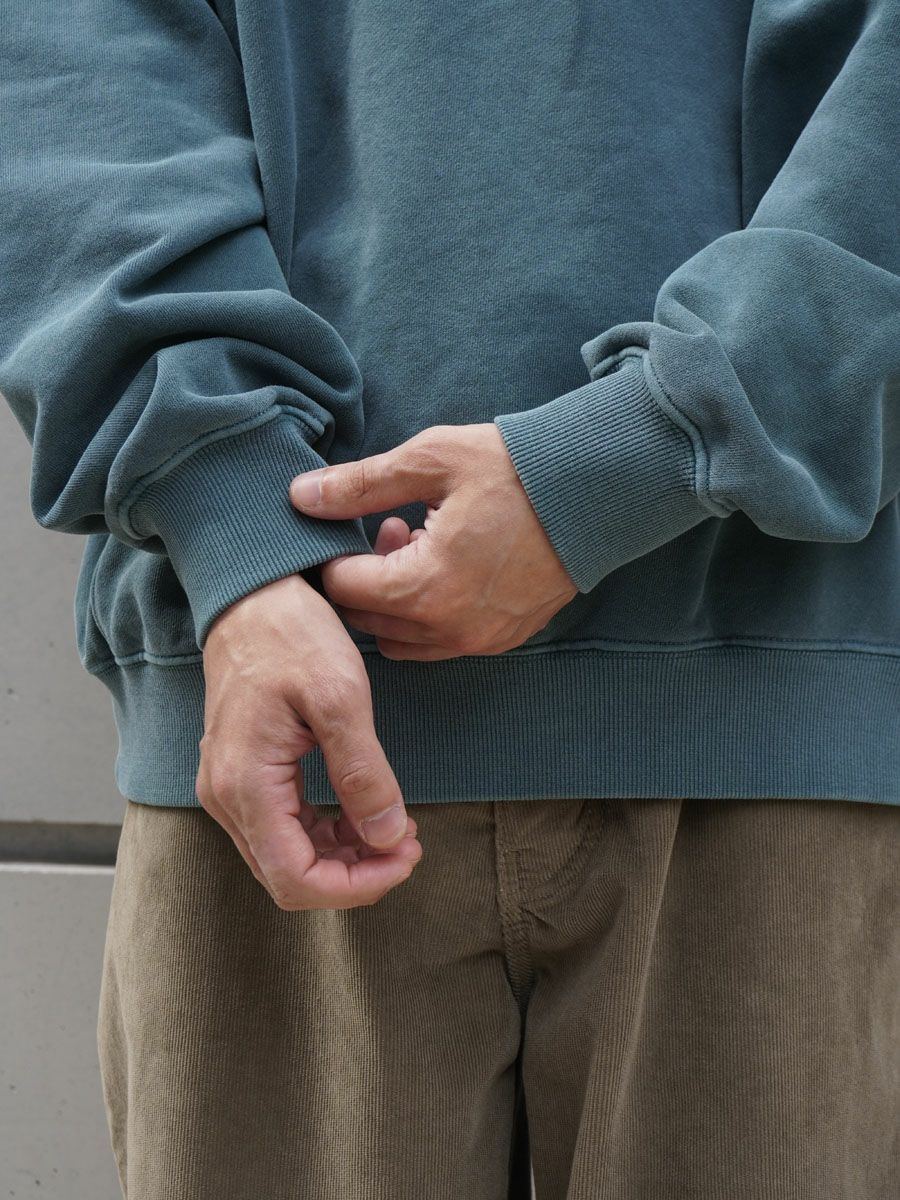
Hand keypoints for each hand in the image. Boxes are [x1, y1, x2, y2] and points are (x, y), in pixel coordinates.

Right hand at [196, 573, 421, 908]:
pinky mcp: (241, 775)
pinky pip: (282, 828)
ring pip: (287, 858)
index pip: (296, 879)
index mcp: (245, 784)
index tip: (405, 856)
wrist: (252, 594)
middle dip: (356, 874)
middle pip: (290, 878)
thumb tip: (389, 837)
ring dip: (344, 857)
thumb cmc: (291, 634)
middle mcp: (226, 798)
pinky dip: (326, 834)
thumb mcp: (340, 697)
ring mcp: (228, 788)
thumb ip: (363, 774)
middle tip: (409, 843)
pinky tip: (362, 814)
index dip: (357, 886)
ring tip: (395, 829)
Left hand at [288, 423, 578, 659]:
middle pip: (367, 621)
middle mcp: (448, 627)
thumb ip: (359, 485)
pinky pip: (441, 644)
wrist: (596, 490)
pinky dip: (427, 615)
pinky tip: (446, 566)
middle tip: (387, 529)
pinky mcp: (502, 639)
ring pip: (401, 640)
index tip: (345, 526)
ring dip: (393, 603)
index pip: (343, 589)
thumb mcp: (430, 460)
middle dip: (363, 579)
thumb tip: (300, 497)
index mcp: (424, 586)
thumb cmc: (514, 469)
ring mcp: (478, 639)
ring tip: (417, 547)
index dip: (334, 556)